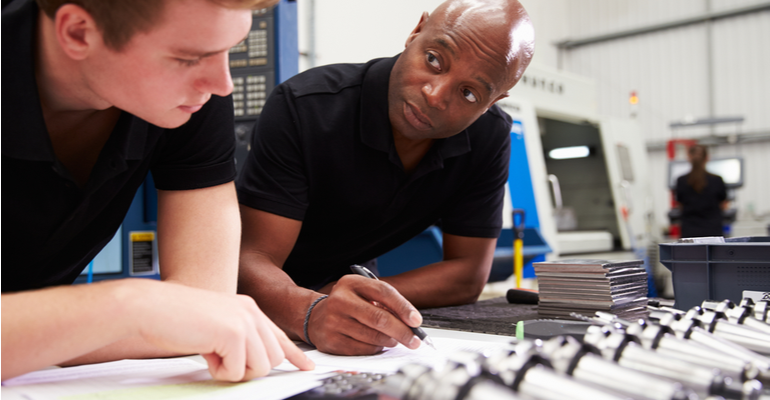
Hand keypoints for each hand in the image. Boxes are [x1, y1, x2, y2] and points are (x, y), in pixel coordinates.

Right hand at [131, 281, 314, 380]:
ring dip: (234, 371)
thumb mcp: (214, 326)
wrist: (151, 308)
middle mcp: (251, 312)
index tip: (307, 367)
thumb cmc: (175, 319)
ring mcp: (244, 321)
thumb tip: (252, 362)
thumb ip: (236, 338)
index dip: (294, 355)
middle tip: (222, 360)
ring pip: (260, 368)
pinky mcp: (234, 334)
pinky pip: (238, 371)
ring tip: (212, 355)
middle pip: (273, 358)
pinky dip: (219, 371)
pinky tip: (205, 353)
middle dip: (249, 369)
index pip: (278, 336)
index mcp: (247, 308)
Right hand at [306, 275, 422, 354]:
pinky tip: (378, 344)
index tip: (416, 321)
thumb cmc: (347, 305)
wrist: (314, 316)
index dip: (403, 307)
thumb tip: (410, 322)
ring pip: (373, 336)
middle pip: (379, 318)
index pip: (383, 292)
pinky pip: (363, 349)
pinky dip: (376, 349)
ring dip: (391, 341)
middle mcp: (339, 300)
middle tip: (415, 340)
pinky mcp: (331, 341)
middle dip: (402, 331)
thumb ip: (384, 302)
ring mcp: (333, 321)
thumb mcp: (362, 293)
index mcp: (350, 283)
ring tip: (396, 340)